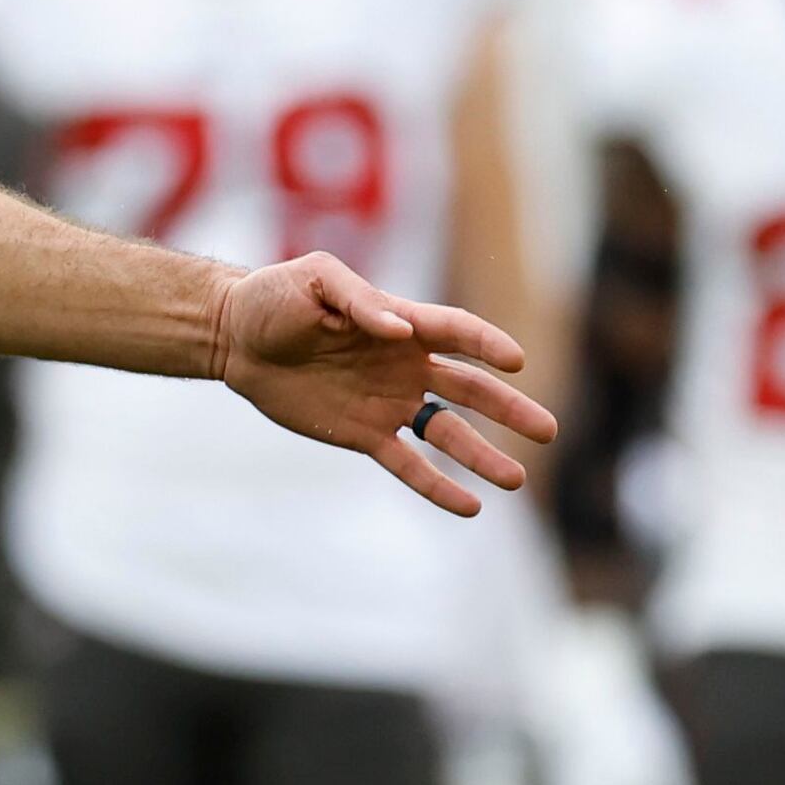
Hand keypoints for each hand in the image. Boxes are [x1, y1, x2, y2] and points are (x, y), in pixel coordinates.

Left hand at [208, 253, 555, 516]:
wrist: (235, 337)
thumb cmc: (276, 297)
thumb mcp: (316, 279)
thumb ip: (360, 302)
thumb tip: (399, 331)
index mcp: (402, 322)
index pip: (457, 333)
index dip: (487, 345)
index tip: (516, 361)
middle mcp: (406, 365)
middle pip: (470, 389)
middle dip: (509, 409)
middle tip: (549, 431)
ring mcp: (388, 402)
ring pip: (448, 433)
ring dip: (483, 455)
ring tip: (517, 480)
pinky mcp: (363, 434)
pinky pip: (407, 464)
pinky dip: (438, 485)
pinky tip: (470, 505)